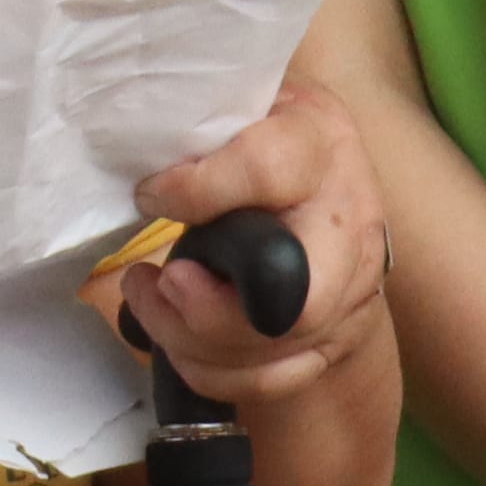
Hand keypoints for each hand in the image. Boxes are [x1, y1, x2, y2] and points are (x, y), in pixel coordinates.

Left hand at [115, 83, 386, 409]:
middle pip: (299, 301)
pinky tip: (171, 333)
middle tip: (165, 281)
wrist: (332, 195)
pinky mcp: (336, 341)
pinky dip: (207, 369)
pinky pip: (269, 380)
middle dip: (212, 311)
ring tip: (146, 296)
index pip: (266, 172)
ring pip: (274, 351)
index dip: (198, 190)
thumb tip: (134, 137)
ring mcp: (352, 292)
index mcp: (320, 143)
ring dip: (189, 339)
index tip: (148, 194)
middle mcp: (349, 223)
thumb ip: (205, 122)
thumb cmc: (265, 135)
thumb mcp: (243, 105)